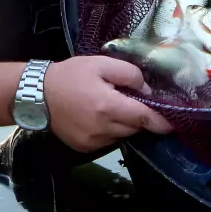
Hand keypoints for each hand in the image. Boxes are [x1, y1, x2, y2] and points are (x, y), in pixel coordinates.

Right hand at [44, 56, 174, 151]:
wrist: (36, 95)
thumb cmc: (70, 75)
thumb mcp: (101, 64)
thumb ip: (129, 74)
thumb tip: (147, 90)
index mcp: (108, 106)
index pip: (145, 119)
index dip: (162, 122)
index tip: (174, 123)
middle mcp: (103, 129)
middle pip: (135, 128)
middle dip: (140, 117)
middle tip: (134, 101)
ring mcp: (93, 141)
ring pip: (122, 135)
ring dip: (125, 124)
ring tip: (113, 106)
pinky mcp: (85, 148)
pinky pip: (109, 141)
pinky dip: (111, 130)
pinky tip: (100, 116)